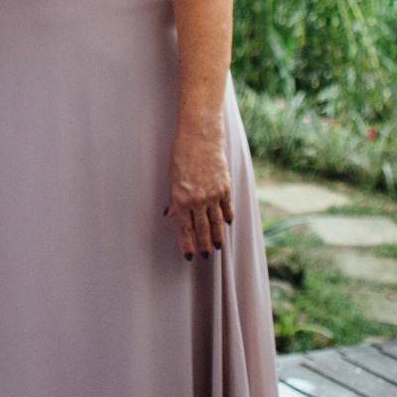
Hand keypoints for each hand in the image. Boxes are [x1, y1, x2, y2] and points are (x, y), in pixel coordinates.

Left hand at [165, 130, 233, 259]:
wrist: (200, 140)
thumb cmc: (180, 157)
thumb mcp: (171, 179)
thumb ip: (172, 200)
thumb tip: (170, 216)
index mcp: (180, 200)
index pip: (184, 230)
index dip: (187, 245)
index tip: (189, 256)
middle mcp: (197, 201)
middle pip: (202, 230)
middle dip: (203, 246)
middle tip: (204, 256)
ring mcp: (213, 196)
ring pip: (216, 223)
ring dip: (217, 237)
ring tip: (217, 247)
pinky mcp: (225, 189)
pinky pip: (227, 209)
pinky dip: (227, 218)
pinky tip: (227, 225)